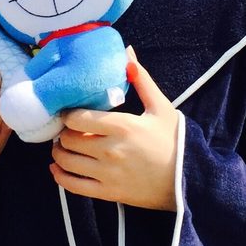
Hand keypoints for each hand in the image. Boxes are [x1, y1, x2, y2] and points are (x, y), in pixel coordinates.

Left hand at [50, 48, 179, 210]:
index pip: (77, 118)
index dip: (68, 114)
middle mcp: (110, 150)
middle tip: (67, 130)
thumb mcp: (160, 106)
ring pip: (67, 162)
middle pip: (68, 139)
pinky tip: (57, 169)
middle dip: (63, 133)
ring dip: (59, 153)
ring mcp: (107, 173)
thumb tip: (126, 53)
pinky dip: (60, 176)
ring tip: (63, 146)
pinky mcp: (108, 192)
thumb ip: (141, 80)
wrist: (188, 178)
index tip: (69, 112)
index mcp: (122, 126)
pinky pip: (74, 186)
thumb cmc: (174, 140)